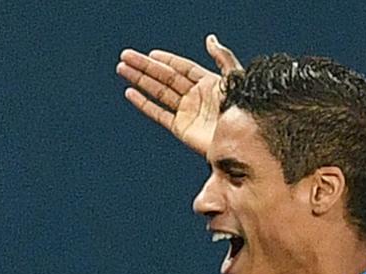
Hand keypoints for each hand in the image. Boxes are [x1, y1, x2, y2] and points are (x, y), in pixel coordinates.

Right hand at [116, 34, 241, 155]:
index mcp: (210, 84)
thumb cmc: (243, 111)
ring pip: (159, 92)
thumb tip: (210, 39)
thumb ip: (223, 58)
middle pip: (166, 77)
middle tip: (126, 56)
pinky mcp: (181, 129)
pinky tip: (130, 93)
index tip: (151, 53)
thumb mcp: (235, 79)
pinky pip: (159, 114)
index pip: (183, 68)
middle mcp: (197, 97)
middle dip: (146, 67)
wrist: (242, 142)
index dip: (167, 60)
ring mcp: (188, 113)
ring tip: (122, 69)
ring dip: (140, 80)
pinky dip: (144, 104)